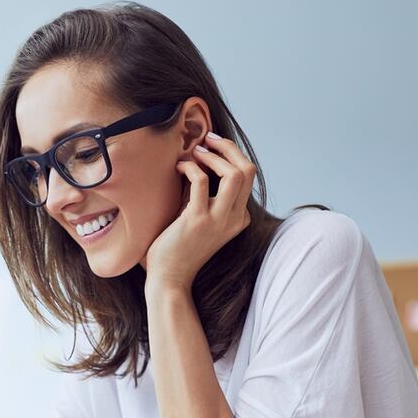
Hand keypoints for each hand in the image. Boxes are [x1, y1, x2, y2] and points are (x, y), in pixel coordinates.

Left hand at [144, 131, 254, 292]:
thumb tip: (199, 159)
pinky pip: (201, 180)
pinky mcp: (198, 220)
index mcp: (238, 217)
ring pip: (235, 173)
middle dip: (229, 147)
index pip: (247, 176)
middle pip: (248, 170)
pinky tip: (179, 167)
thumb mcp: (199, 218)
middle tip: (208, 139)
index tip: (210, 148)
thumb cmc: (178, 247)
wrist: (169, 278)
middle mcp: (235, 218)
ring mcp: (219, 220)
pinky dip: (190, 167)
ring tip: (196, 151)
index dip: (230, 155)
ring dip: (214, 155)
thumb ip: (204, 194)